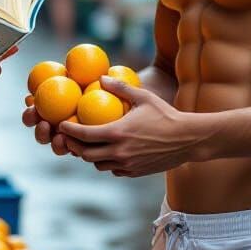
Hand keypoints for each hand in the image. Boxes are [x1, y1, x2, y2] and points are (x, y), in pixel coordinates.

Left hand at [24, 76, 211, 175]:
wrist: (188, 140)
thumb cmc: (166, 115)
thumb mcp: (143, 97)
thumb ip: (120, 87)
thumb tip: (101, 77)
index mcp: (118, 133)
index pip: (83, 135)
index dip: (68, 130)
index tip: (62, 124)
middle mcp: (119, 152)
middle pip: (85, 154)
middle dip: (74, 146)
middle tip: (70, 137)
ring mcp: (127, 164)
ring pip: (98, 164)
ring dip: (90, 155)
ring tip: (87, 144)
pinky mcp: (135, 172)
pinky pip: (113, 170)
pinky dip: (107, 162)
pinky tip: (108, 152)